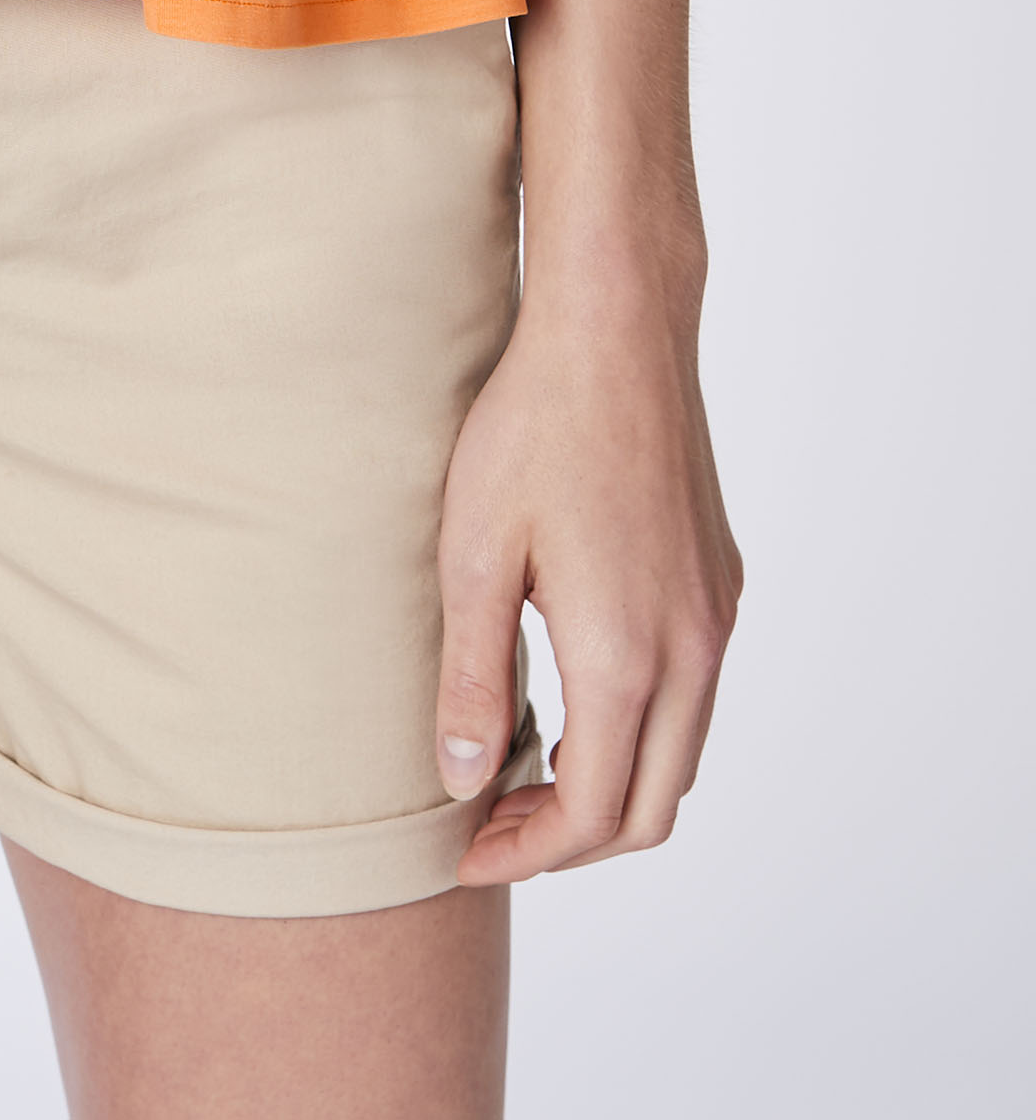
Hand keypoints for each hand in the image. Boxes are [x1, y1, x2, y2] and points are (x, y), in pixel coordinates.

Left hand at [436, 260, 739, 882]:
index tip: (465, 851)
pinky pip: (694, 696)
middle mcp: (692, 651)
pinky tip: (573, 697)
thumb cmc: (532, 427)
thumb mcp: (474, 553)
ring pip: (681, 756)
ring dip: (611, 788)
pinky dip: (641, 732)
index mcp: (628, 658)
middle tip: (491, 827)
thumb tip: (460, 778)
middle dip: (571, 842)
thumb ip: (469, 676)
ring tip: (523, 771)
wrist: (616, 330)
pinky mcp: (721, 582)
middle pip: (651, 809)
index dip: (526, 852)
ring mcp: (717, 617)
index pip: (593, 815)